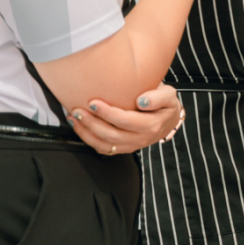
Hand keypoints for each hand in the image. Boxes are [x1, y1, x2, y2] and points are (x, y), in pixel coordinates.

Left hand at [68, 84, 184, 154]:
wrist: (168, 120)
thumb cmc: (165, 104)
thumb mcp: (169, 95)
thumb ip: (158, 97)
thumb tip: (142, 101)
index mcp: (151, 125)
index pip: (125, 121)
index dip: (107, 113)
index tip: (93, 102)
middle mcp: (140, 139)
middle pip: (111, 134)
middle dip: (92, 123)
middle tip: (78, 110)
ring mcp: (130, 146)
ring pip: (104, 144)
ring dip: (86, 132)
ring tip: (74, 118)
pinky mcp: (123, 148)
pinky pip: (103, 149)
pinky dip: (88, 139)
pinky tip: (79, 127)